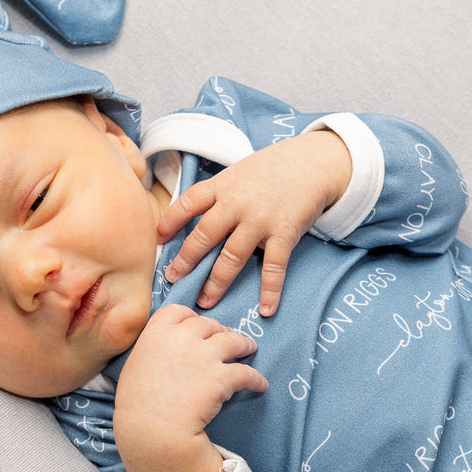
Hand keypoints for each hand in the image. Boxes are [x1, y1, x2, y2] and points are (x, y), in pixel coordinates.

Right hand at [113, 305, 267, 471]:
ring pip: (233, 341)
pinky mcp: (222, 377)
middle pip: (209, 324)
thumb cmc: (135, 405)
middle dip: (220, 330)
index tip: (199, 325)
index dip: (192, 317)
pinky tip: (260, 385)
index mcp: (157, 332)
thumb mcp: (134, 366)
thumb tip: (162, 355)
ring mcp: (204, 356)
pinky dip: (256, 379)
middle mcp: (182, 338)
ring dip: (244, 345)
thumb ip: (151, 352)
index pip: (179, 311)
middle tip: (228, 337)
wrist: (150, 430)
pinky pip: (246, 373)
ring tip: (250, 349)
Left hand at [157, 130, 351, 315]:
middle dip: (186, 260)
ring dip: (217, 282)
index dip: (169, 222)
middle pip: (204, 235)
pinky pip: (274, 266)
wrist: (313, 162)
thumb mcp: (236, 174)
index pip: (187, 204)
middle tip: (173, 279)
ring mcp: (260, 219)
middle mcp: (236, 203)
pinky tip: (267, 309)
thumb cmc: (270, 170)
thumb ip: (216, 195)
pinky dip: (270, 290)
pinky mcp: (285, 232)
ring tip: (205, 302)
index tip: (157, 240)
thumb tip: (189, 221)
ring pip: (232, 257)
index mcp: (221, 186)